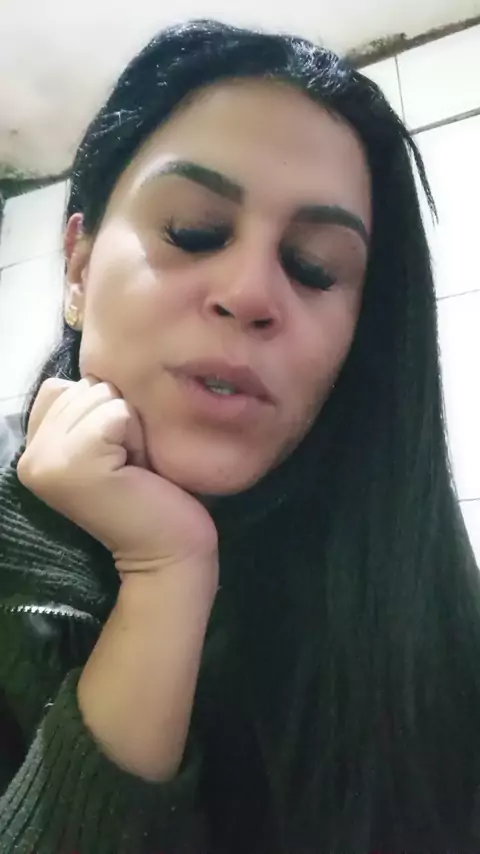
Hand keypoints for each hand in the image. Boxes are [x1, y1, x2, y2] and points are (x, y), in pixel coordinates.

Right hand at [17, 376, 218, 572]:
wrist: (167, 550)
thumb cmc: (149, 494)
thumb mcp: (106, 443)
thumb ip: (83, 411)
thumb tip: (84, 377)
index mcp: (32, 451)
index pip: (61, 387)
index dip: (101, 411)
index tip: (113, 455)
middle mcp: (30, 457)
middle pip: (85, 387)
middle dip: (118, 417)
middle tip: (127, 464)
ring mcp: (47, 461)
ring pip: (101, 396)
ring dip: (130, 427)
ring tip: (132, 466)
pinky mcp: (77, 464)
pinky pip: (117, 413)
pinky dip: (137, 436)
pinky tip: (137, 470)